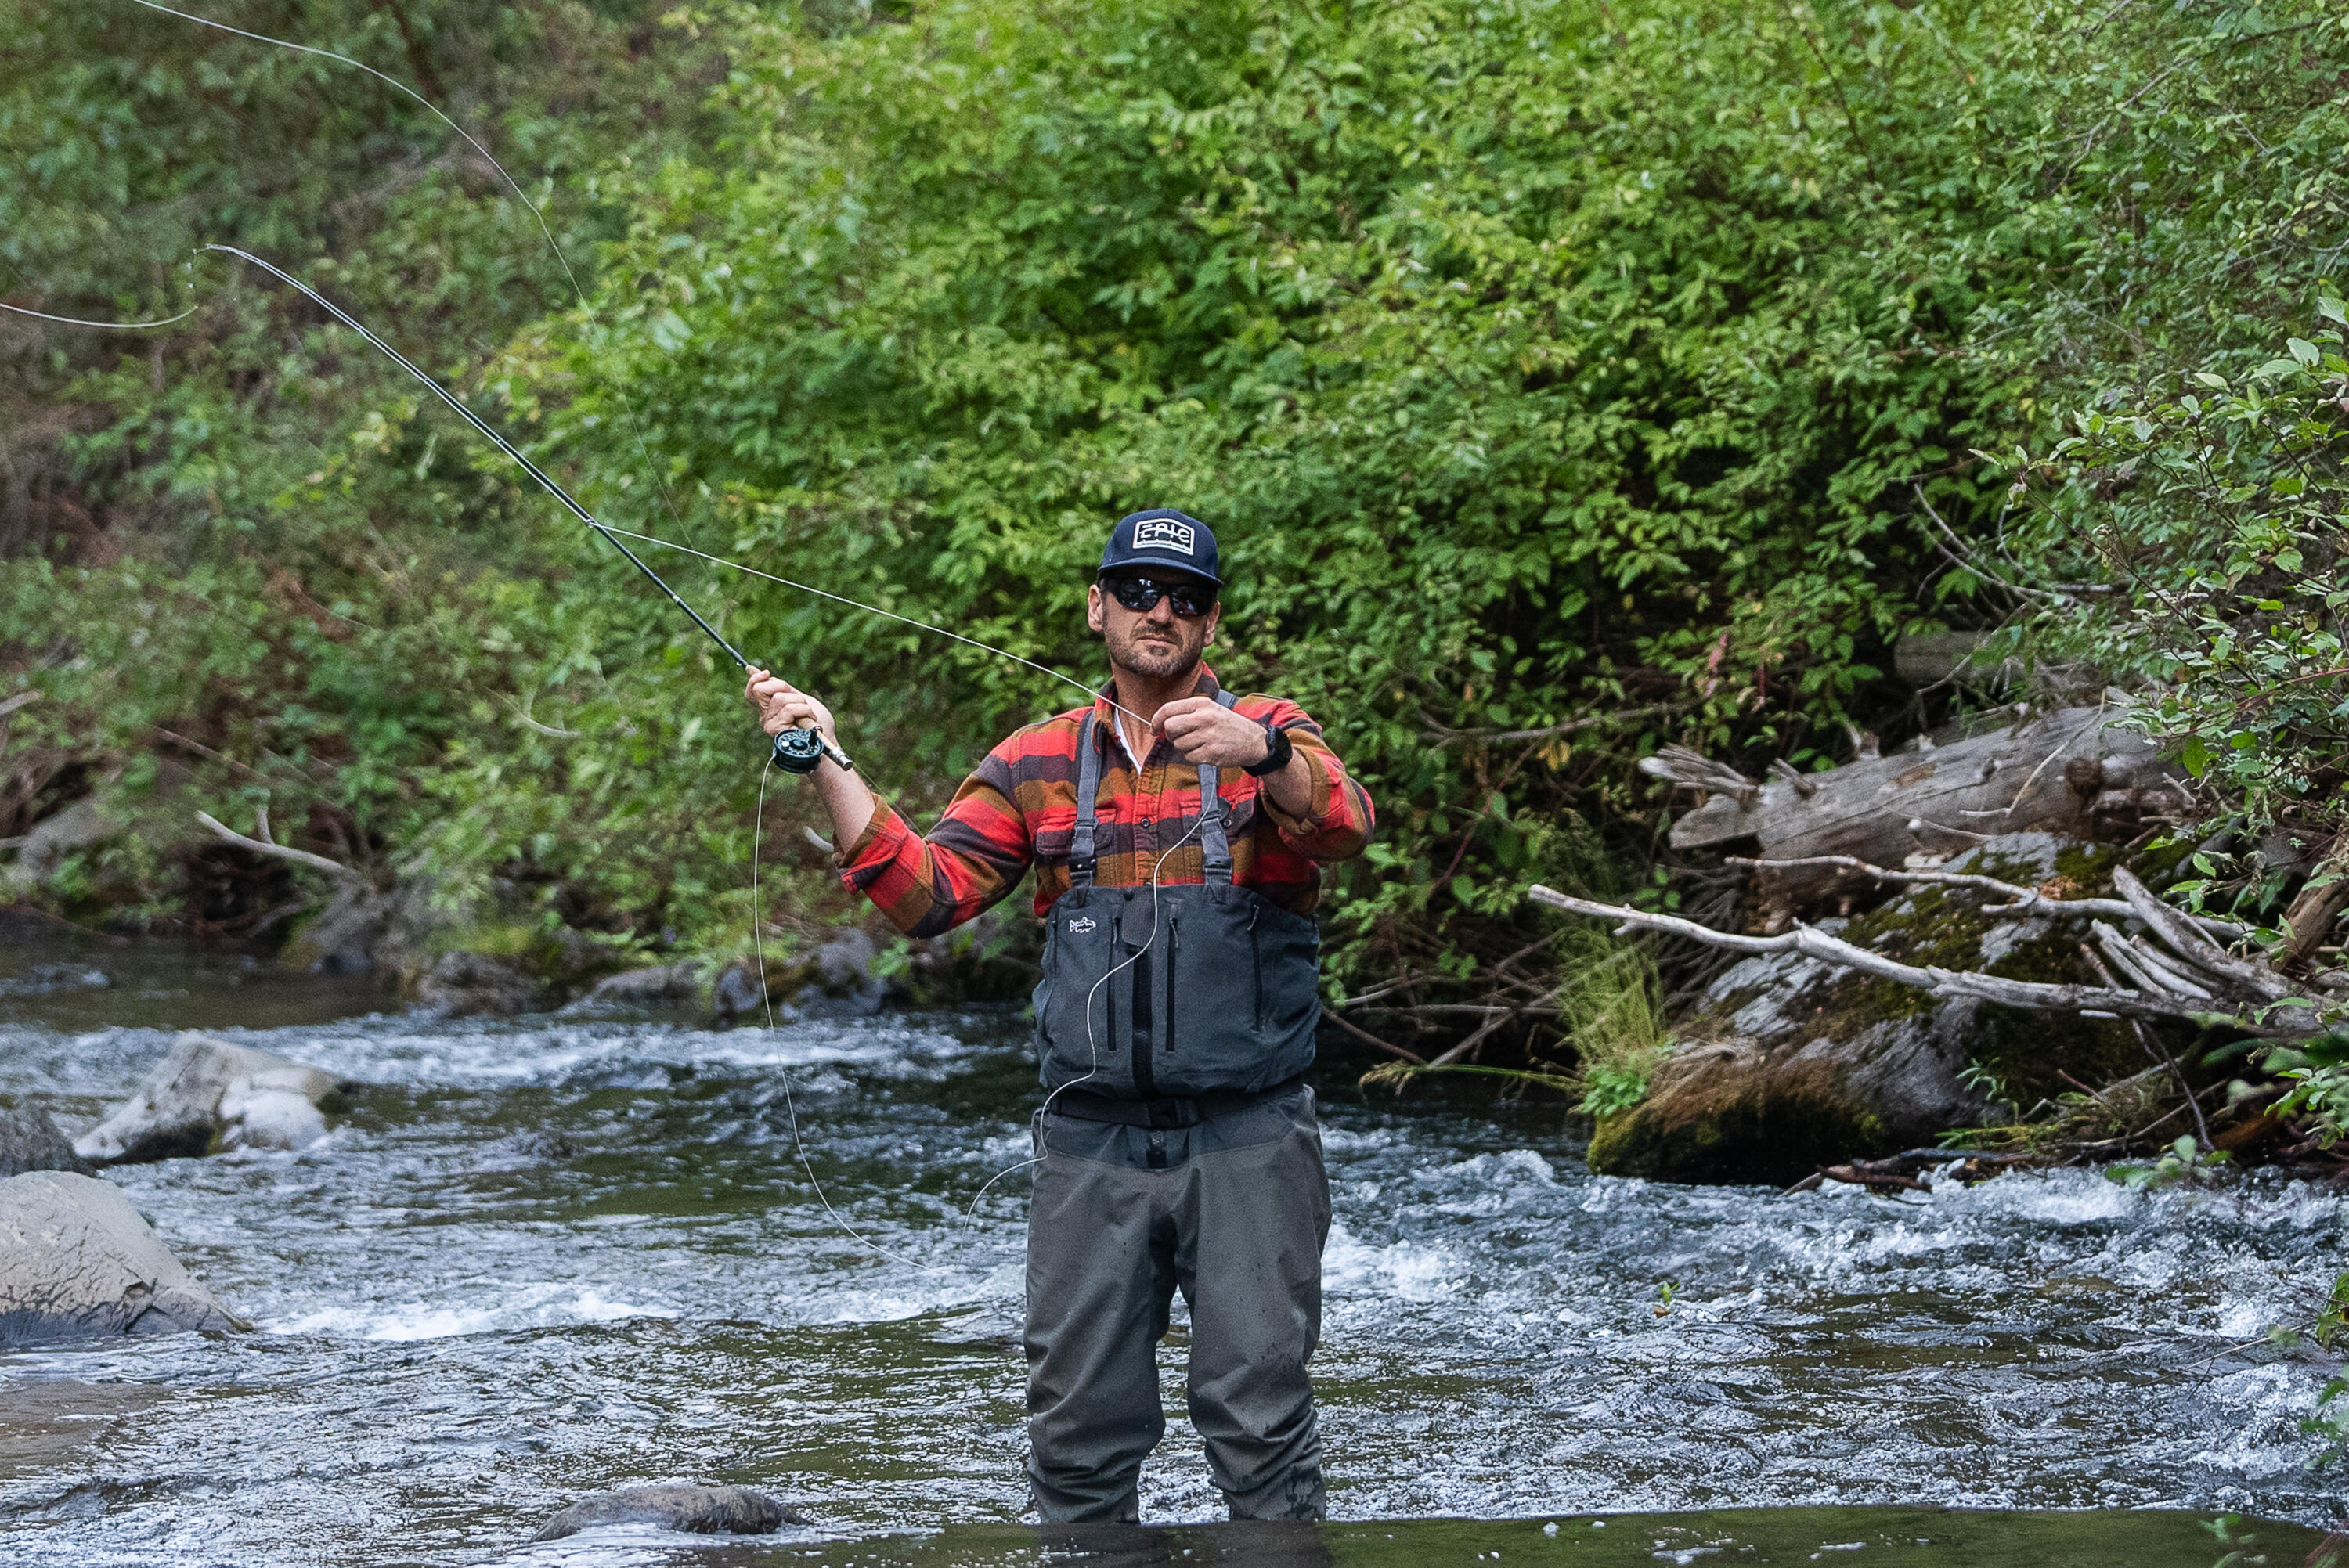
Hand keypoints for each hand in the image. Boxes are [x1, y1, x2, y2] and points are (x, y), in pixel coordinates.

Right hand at [743, 667, 838, 744]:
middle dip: (782, 686)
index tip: (767, 673)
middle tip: (797, 698)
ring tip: (807, 713)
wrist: (825, 741)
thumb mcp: (797, 698)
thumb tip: (760, 672)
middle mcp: (764, 717)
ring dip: (800, 702)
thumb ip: (781, 689)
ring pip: (780, 698)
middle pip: (760, 690)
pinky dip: (804, 710)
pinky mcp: (777, 731)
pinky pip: (789, 709)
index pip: (751, 692)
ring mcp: (769, 725)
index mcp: (768, 709)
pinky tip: (810, 719)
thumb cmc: (813, 721)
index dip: (755, 679)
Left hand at [1155, 696, 1271, 768]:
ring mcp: (1208, 736)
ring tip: (1202, 743)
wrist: (1255, 741)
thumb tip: (1159, 726)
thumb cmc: (1228, 725)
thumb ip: (1187, 713)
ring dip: (1185, 747)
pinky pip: (1189, 757)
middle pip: (1170, 727)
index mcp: (1202, 704)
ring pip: (1179, 744)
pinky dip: (1194, 757)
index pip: (1168, 709)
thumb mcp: (1211, 710)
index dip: (1156, 720)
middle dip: (1170, 735)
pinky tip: (1207, 751)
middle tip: (1179, 737)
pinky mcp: (1211, 753)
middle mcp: (1204, 718)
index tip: (1154, 728)